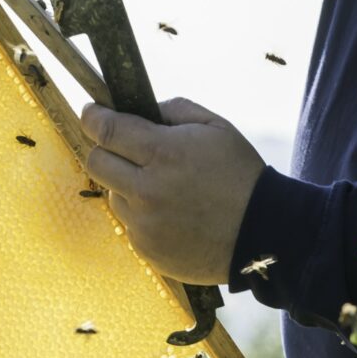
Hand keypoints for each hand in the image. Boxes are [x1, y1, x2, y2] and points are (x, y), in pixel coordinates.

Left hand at [79, 97, 264, 285]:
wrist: (264, 234)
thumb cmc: (241, 176)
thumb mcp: (217, 128)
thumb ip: (175, 109)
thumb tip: (142, 108)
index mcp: (163, 153)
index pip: (106, 130)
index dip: (93, 117)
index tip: (92, 112)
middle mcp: (146, 190)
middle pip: (95, 161)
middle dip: (104, 149)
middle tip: (123, 148)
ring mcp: (144, 223)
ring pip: (112, 194)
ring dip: (126, 185)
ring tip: (162, 188)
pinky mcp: (146, 249)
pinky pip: (129, 223)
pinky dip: (141, 214)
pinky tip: (171, 214)